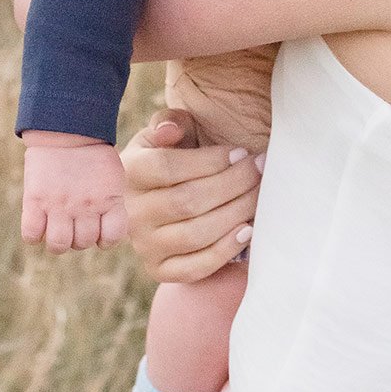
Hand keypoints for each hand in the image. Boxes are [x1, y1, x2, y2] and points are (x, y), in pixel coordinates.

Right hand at [21, 138, 127, 251]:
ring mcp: (59, 205)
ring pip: (58, 245)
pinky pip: (31, 235)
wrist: (66, 128)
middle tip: (73, 222)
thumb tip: (104, 230)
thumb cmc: (93, 153)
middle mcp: (86, 206)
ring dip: (57, 241)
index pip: (111, 239)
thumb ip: (110, 204)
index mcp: (109, 200)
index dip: (104, 238)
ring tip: (56, 226)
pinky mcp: (35, 200)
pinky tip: (38, 222)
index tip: (98, 227)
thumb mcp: (112, 177)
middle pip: (82, 244)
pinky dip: (34, 235)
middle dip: (78, 238)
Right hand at [120, 110, 261, 284]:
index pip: (168, 168)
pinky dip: (225, 251)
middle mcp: (132, 213)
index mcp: (130, 173)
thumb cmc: (169, 157)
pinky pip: (195, 268)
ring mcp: (144, 245)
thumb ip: (169, 122)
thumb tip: (170, 130)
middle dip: (232, 184)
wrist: (156, 197)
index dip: (210, 161)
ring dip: (235, 213)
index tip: (242, 153)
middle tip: (260, 170)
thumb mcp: (165, 133)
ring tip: (259, 195)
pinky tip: (248, 229)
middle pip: (187, 201)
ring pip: (195, 234)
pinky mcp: (159, 269)